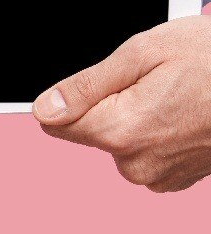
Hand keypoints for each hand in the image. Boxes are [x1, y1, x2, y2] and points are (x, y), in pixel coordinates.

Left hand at [33, 16, 210, 191]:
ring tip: (179, 95)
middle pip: (93, 132)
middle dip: (113, 104)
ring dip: (140, 118)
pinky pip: (148, 154)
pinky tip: (188, 114)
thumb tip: (45, 109)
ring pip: (122, 142)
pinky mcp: (176, 180)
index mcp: (118, 132)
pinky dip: (161, 133)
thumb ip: (87, 85)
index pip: (55, 124)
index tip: (100, 82)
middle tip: (156, 81)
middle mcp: (133, 164)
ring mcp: (157, 176)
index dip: (72, 98)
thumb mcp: (145, 53)